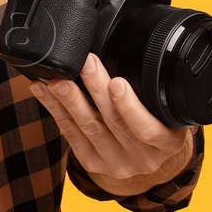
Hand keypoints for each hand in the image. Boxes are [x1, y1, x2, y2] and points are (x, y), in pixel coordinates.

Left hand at [31, 52, 195, 196]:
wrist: (146, 151)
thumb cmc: (156, 120)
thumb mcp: (166, 110)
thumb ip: (150, 90)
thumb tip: (123, 47)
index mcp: (167, 142)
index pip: (147, 128)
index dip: (130, 107)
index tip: (116, 82)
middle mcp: (143, 159)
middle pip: (113, 122)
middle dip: (95, 89)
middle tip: (84, 64)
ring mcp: (116, 163)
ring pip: (88, 127)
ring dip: (68, 99)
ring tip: (55, 79)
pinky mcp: (92, 163)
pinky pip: (70, 134)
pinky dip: (55, 109)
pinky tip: (43, 91)